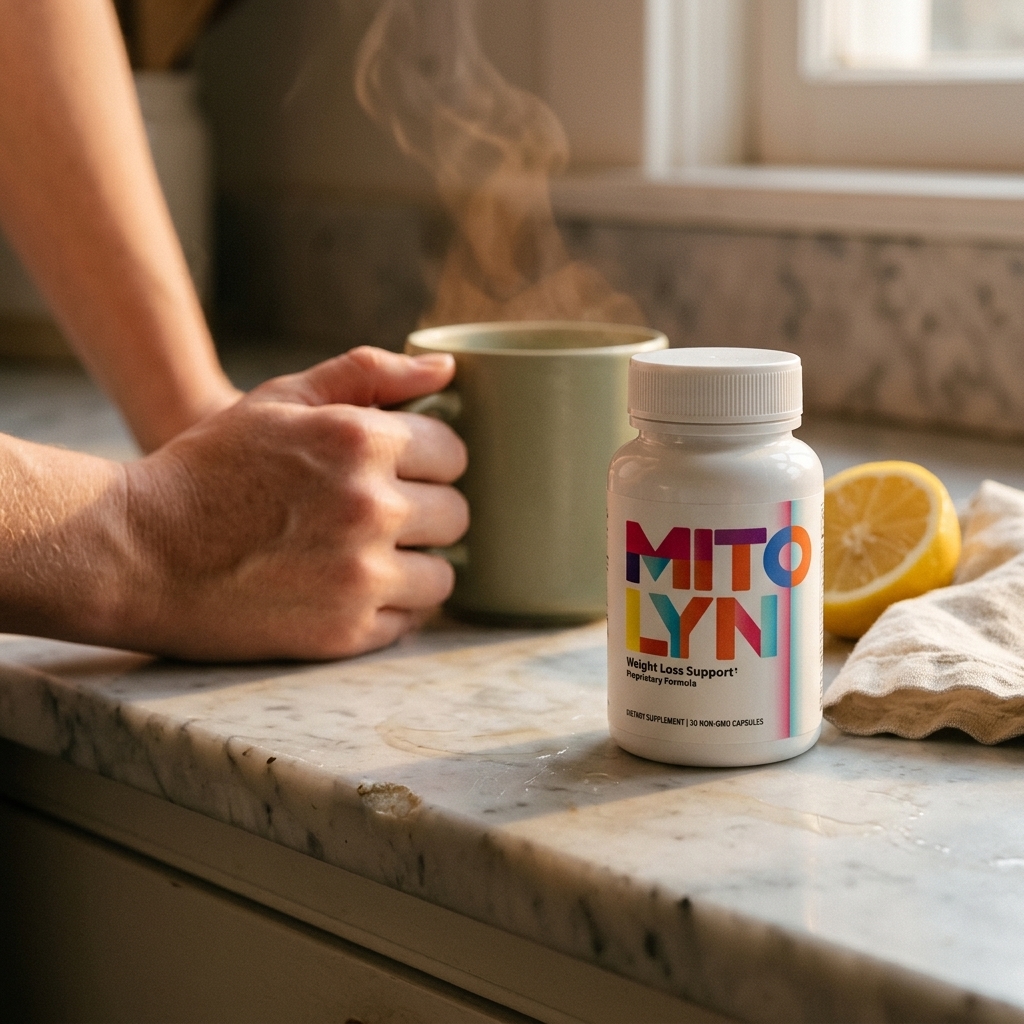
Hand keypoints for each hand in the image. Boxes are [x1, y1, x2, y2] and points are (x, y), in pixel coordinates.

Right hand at [119, 347, 467, 659]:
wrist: (135, 551)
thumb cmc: (210, 468)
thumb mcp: (280, 399)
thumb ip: (368, 373)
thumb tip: (447, 369)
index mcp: (362, 441)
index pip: (455, 452)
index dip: (430, 459)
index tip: (402, 469)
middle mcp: (373, 508)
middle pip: (457, 514)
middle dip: (427, 510)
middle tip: (379, 514)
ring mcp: (362, 577)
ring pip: (444, 575)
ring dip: (417, 565)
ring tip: (367, 555)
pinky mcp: (345, 633)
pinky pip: (410, 620)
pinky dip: (390, 608)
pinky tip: (347, 590)